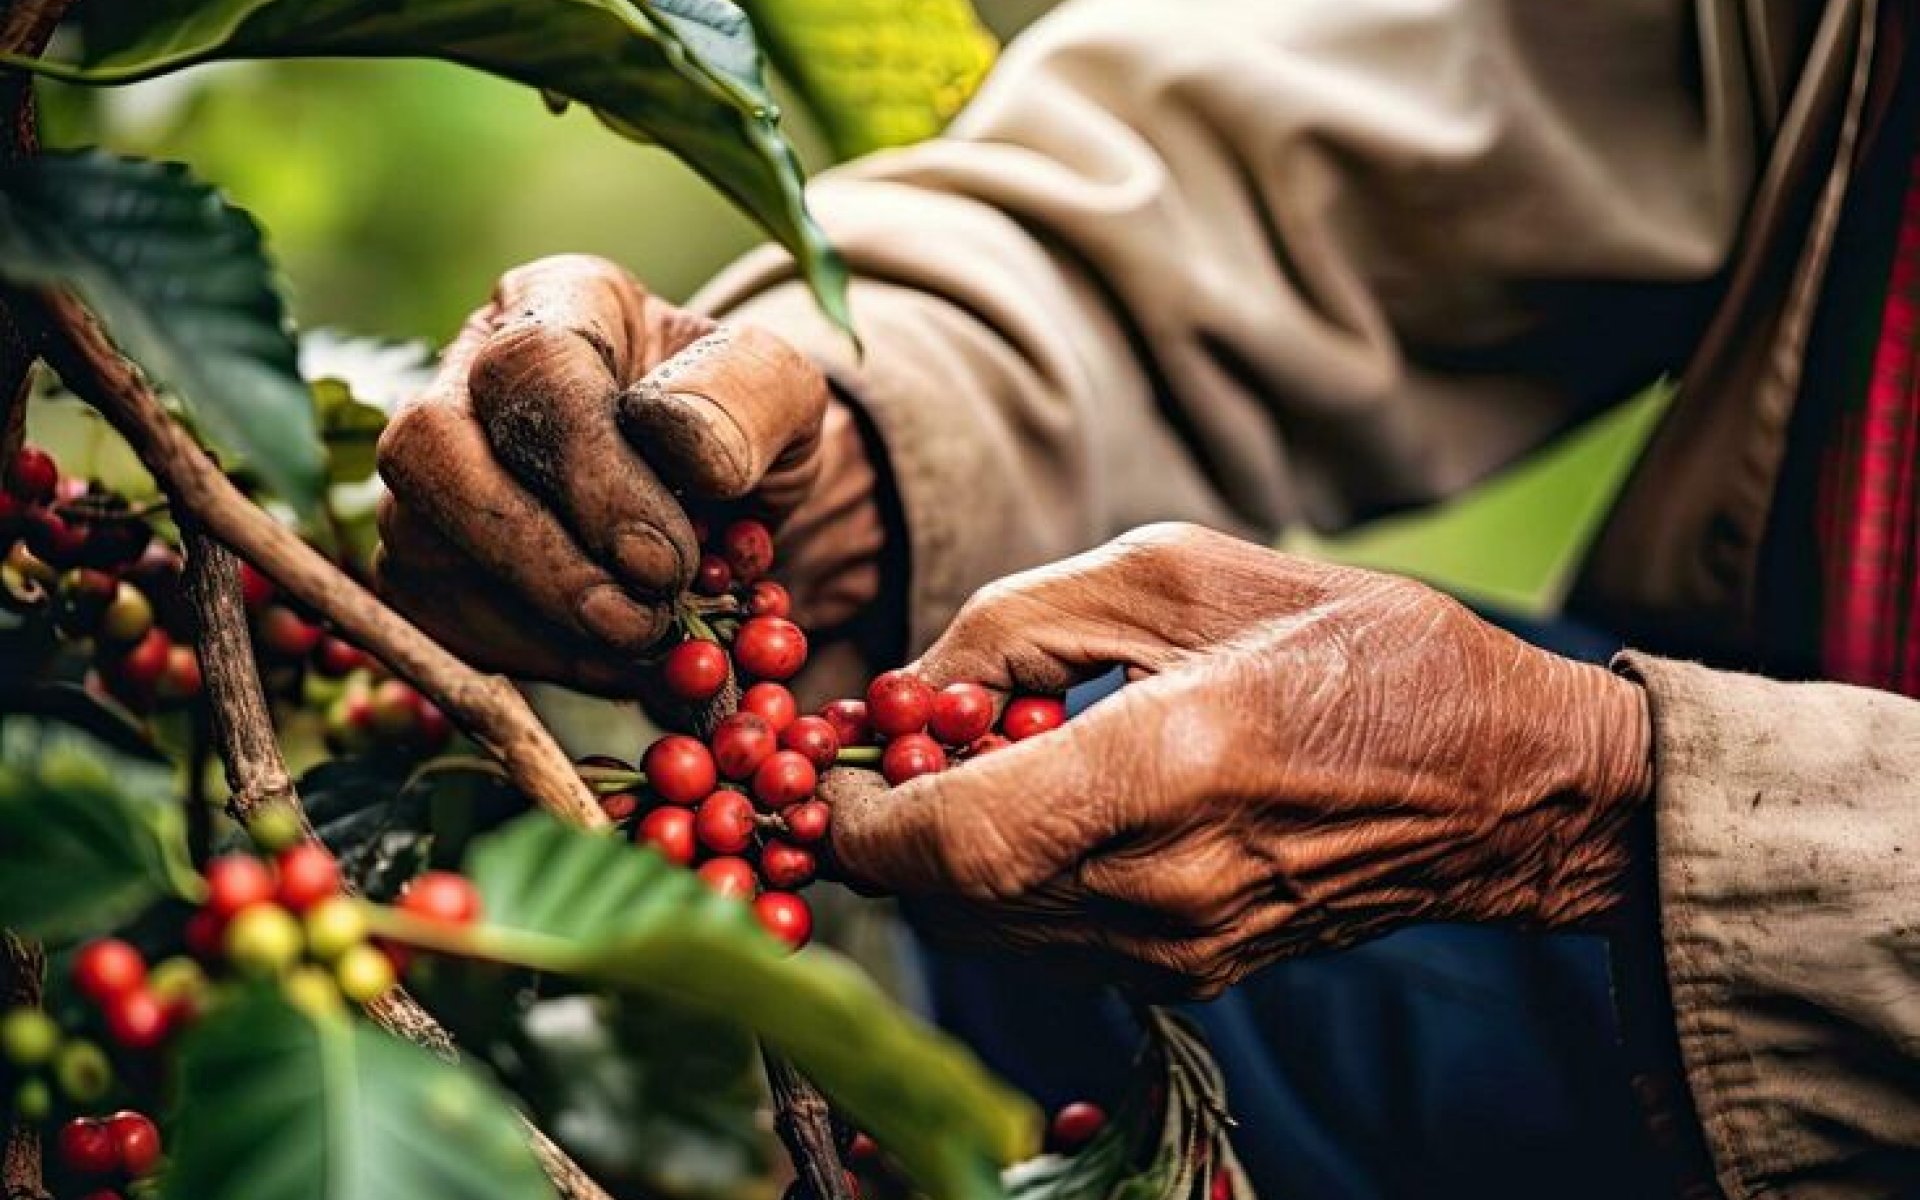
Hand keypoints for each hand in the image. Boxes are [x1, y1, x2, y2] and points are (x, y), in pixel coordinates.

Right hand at [373, 255, 881, 692]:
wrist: (726, 495)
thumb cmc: (742, 427)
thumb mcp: (785, 394)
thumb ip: (752, 402)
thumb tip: (688, 450)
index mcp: (558, 302)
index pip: (532, 365)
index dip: (590, 473)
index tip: (666, 558)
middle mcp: (466, 372)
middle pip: (430, 450)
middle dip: (538, 555)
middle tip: (639, 620)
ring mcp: (429, 469)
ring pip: (418, 544)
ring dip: (537, 619)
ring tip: (644, 644)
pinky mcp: (422, 560)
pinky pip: (436, 619)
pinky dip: (530, 658)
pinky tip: (613, 662)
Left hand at [828, 524, 1652, 996]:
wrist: (1500, 781)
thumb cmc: (1355, 647)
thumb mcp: (1181, 576)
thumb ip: (1017, 625)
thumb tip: (903, 690)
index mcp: (1169, 768)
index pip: (954, 846)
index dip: (863, 819)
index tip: (833, 767)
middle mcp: (1166, 886)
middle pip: (949, 903)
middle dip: (885, 836)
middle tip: (885, 754)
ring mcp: (1179, 948)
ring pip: (986, 932)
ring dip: (940, 862)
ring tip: (972, 770)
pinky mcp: (1189, 975)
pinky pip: (1044, 944)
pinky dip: (1003, 886)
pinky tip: (1039, 809)